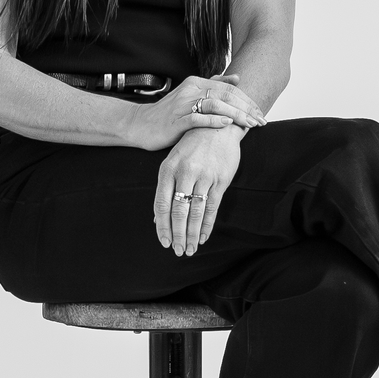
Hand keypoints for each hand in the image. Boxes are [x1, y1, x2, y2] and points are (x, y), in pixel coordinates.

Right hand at [133, 74, 266, 150]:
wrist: (140, 124)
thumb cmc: (169, 113)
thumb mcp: (191, 94)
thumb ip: (213, 85)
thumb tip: (237, 78)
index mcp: (196, 82)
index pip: (229, 88)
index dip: (247, 100)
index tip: (260, 112)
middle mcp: (190, 89)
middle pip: (226, 96)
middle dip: (247, 109)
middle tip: (261, 120)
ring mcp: (182, 104)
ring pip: (215, 105)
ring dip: (236, 115)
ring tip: (249, 124)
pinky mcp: (176, 120)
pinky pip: (197, 118)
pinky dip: (214, 120)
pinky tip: (227, 124)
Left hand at [153, 122, 243, 255]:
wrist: (218, 126)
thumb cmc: (192, 146)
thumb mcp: (173, 162)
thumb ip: (166, 189)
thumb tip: (158, 218)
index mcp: (167, 169)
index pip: (161, 204)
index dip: (162, 226)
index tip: (164, 242)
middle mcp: (184, 173)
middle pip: (178, 211)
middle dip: (178, 234)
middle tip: (178, 251)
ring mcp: (203, 177)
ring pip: (195, 212)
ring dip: (192, 234)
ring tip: (190, 249)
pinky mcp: (220, 180)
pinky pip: (212, 207)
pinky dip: (207, 224)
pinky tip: (203, 237)